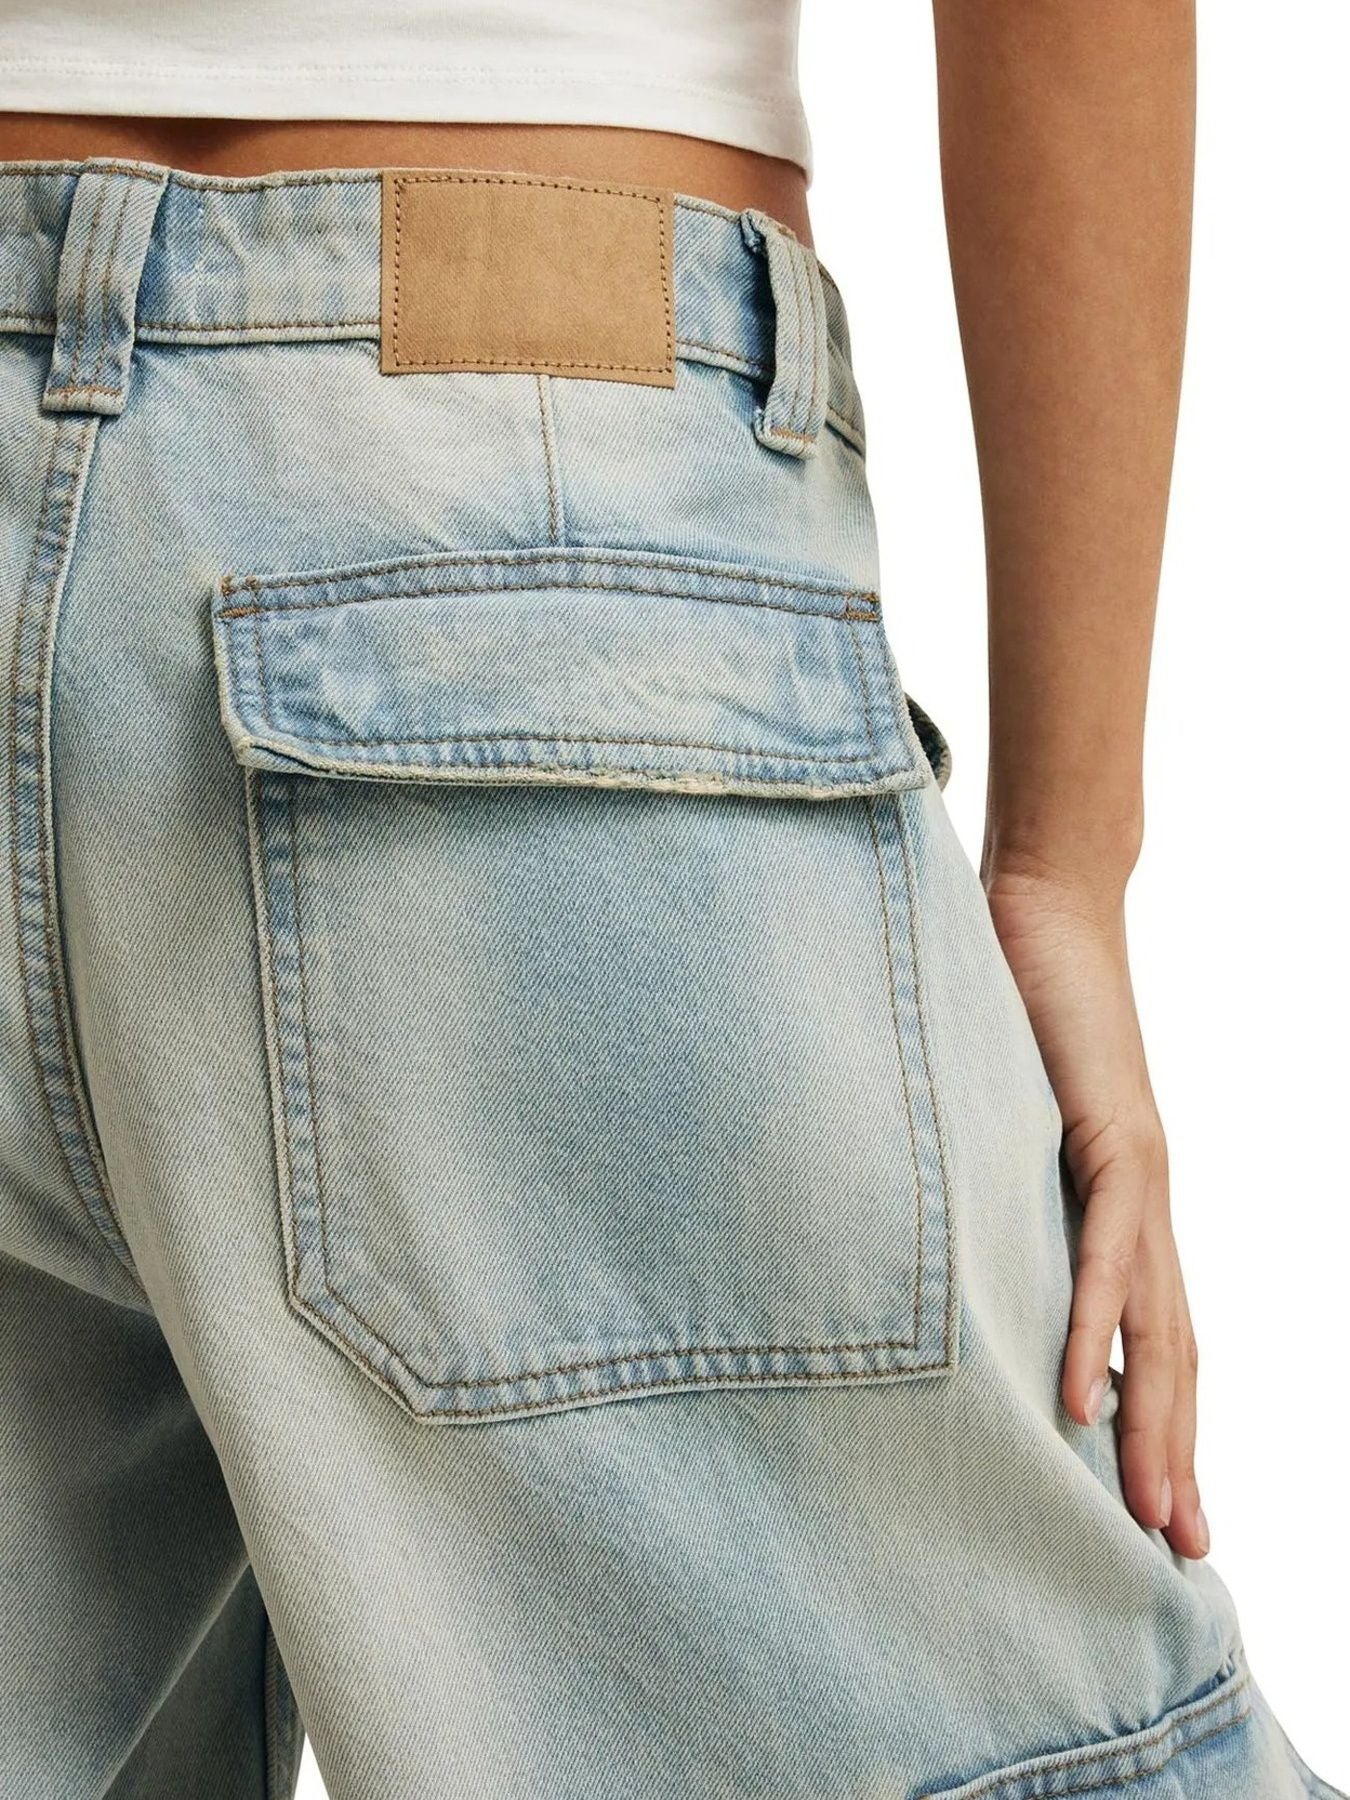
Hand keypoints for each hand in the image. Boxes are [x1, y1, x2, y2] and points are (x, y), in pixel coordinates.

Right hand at [984, 866, 1209, 1560]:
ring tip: (1155, 1514)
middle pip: (1175, 1353)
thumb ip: (987, 1176)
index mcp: (1121, 1204)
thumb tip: (936, 1233)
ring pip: (1159, 1321)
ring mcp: (1137, 1171)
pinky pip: (1108, 1247)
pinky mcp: (1111, 1133)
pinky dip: (1100, 1325)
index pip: (1156, 1334)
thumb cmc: (1014, 1001)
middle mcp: (1144, 1203)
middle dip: (1177, 1456)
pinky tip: (1087, 1395)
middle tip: (1180, 1553)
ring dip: (1156, 1423)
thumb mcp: (996, 1116)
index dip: (1162, 1423)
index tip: (1159, 1509)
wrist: (1047, 902)